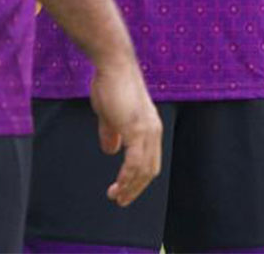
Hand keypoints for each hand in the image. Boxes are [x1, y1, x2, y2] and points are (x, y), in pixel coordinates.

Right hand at [89, 58, 162, 207]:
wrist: (112, 64)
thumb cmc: (109, 84)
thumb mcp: (109, 114)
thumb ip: (112, 132)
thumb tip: (111, 150)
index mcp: (150, 127)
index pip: (149, 161)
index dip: (137, 178)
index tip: (123, 190)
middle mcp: (154, 131)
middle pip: (150, 169)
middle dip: (135, 188)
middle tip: (119, 200)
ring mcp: (147, 130)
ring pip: (143, 169)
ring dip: (130, 187)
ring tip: (116, 197)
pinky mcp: (137, 129)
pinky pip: (135, 162)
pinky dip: (127, 177)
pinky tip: (118, 185)